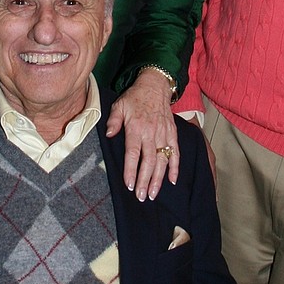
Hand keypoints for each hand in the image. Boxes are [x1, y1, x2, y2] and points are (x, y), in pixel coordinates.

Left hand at [106, 70, 178, 201]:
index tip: (130, 185)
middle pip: (149, 161)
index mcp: (136, 128)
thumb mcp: (119, 105)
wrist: (155, 86)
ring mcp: (163, 134)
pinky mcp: (172, 134)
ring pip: (162, 160)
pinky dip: (175, 167)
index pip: (133, 153)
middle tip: (142, 196)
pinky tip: (172, 181)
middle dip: (145, 181)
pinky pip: (175, 153)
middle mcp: (151, 133)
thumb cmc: (135, 98)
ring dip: (158, 179)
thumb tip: (108, 135)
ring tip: (154, 194)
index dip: (131, 170)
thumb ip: (113, 121)